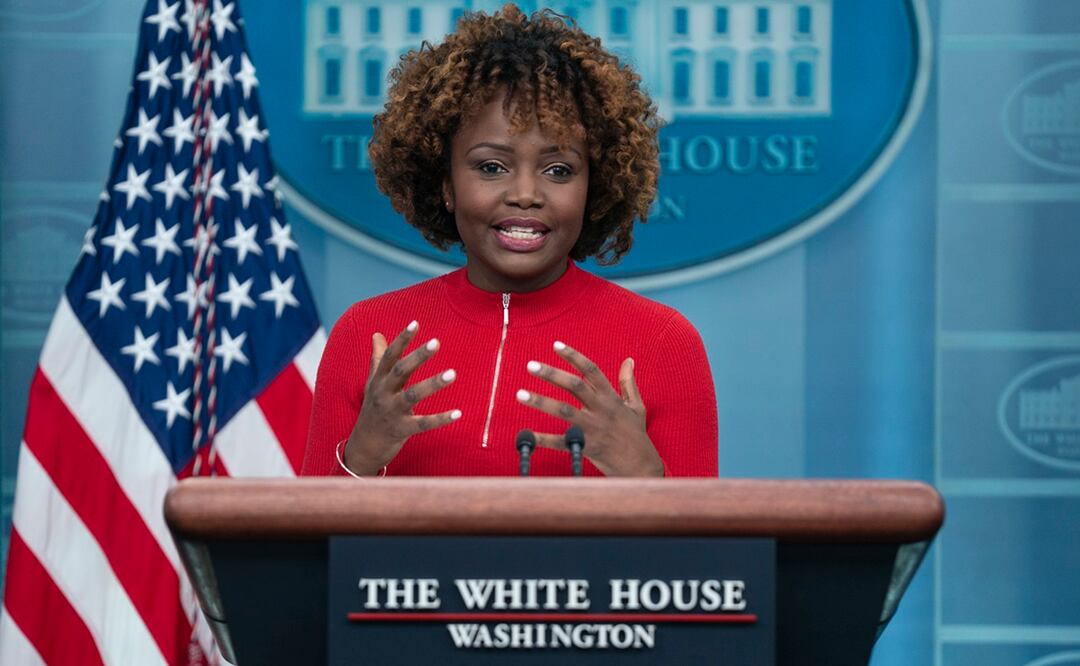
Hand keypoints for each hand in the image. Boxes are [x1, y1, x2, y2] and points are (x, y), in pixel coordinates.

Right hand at [344, 321, 460, 474]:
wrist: (363, 446)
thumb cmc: (373, 409)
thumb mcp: (373, 384)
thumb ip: (378, 359)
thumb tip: (377, 334)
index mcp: (378, 380)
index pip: (390, 356)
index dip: (402, 339)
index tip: (416, 323)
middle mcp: (383, 393)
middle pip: (401, 371)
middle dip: (418, 356)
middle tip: (436, 342)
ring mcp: (391, 412)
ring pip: (413, 395)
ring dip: (433, 384)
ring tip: (453, 373)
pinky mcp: (401, 430)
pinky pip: (423, 424)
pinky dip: (441, 419)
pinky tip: (458, 413)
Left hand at [516, 341, 663, 476]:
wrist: (642, 467)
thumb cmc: (636, 435)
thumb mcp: (636, 406)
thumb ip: (628, 383)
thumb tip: (629, 360)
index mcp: (611, 398)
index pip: (591, 370)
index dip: (574, 356)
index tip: (556, 345)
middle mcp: (601, 410)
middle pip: (575, 386)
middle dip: (552, 374)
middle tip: (530, 366)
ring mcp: (593, 428)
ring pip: (564, 411)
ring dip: (541, 401)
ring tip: (520, 394)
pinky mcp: (587, 447)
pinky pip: (562, 442)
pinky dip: (543, 439)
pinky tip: (527, 435)